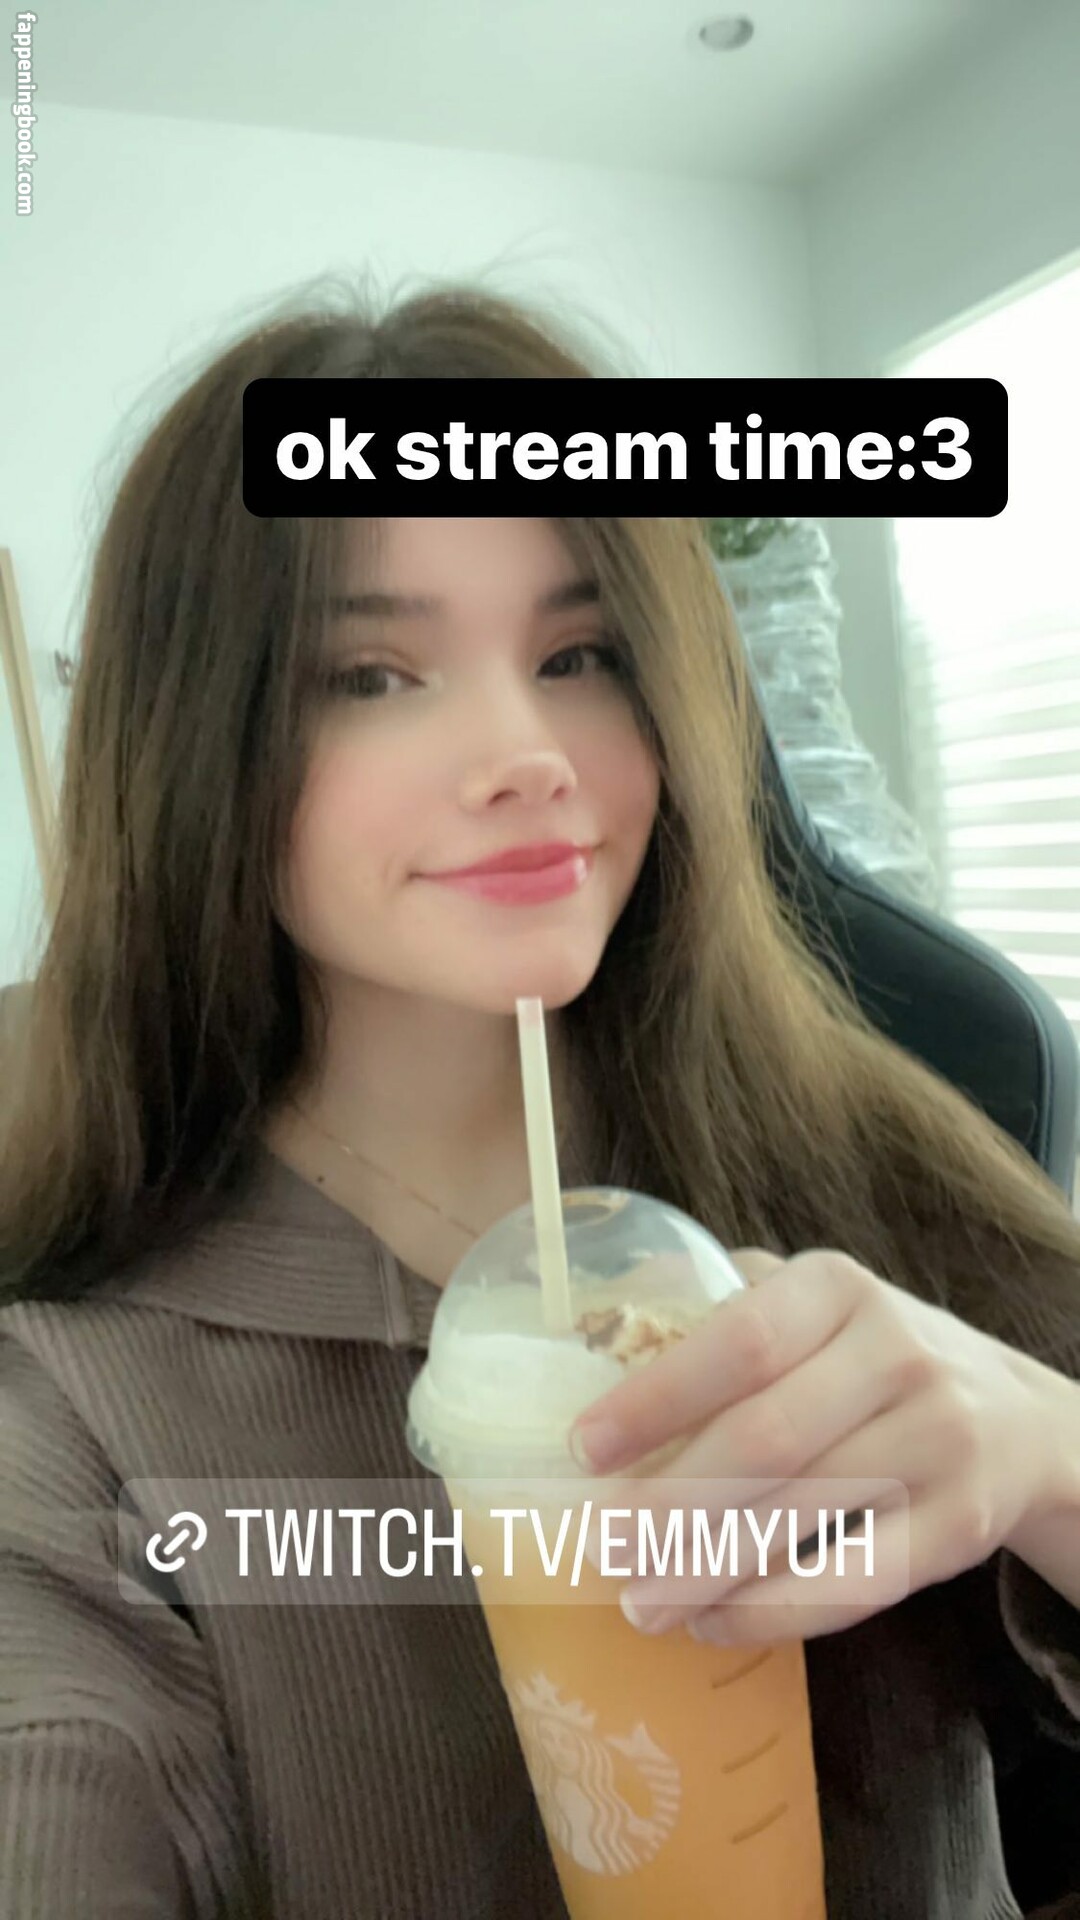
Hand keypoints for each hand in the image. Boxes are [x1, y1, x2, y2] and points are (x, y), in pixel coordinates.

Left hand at [569, 1248, 1062, 1644]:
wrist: (1019, 1419)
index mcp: (836, 1287)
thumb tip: (588, 1334)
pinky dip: (774, 1611)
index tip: (583, 1448)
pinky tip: (712, 1621)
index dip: (658, 1397)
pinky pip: (856, 1579)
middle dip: (671, 1503)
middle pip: (767, 1438)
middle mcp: (896, 1350)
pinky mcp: (961, 1523)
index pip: (741, 1339)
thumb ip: (722, 1307)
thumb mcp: (813, 1308)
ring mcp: (937, 1437)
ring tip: (639, 1603)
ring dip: (707, 1570)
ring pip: (805, 1516)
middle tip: (601, 1549)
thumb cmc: (868, 1360)